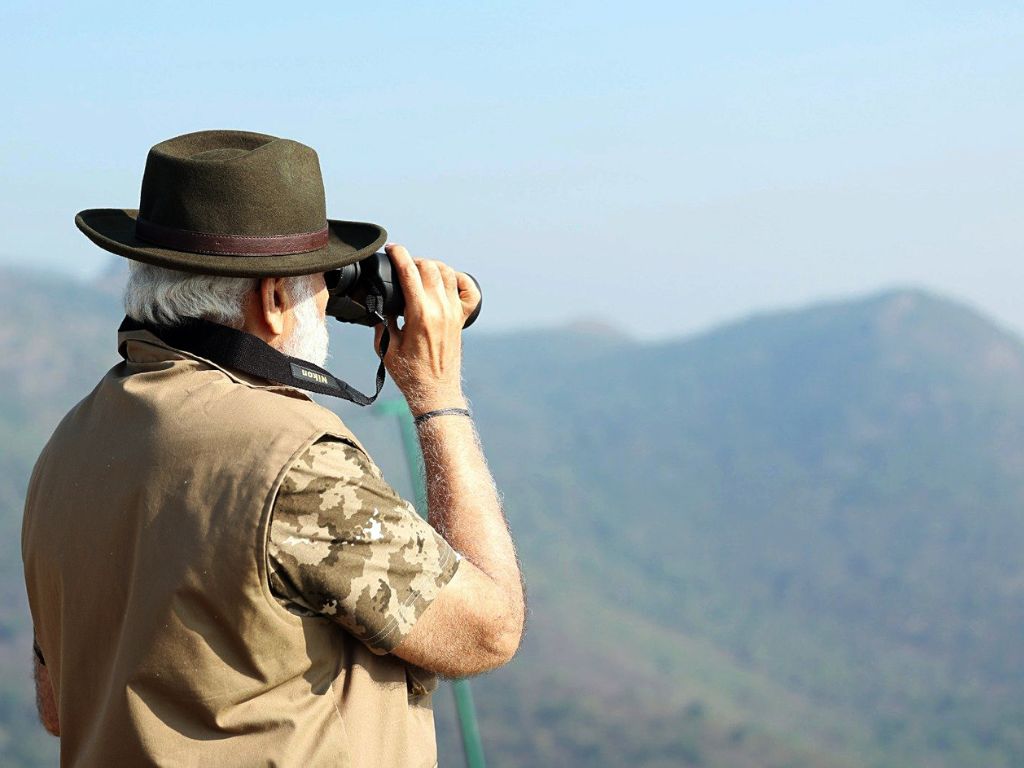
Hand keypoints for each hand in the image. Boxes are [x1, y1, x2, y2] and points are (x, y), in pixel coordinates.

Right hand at [374, 244, 480, 414]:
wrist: (435, 391)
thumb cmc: (410, 373)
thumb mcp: (388, 347)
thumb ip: (384, 322)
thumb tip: (382, 307)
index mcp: (420, 315)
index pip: (409, 272)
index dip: (399, 254)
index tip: (391, 248)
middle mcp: (440, 310)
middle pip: (430, 267)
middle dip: (414, 260)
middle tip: (403, 265)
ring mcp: (454, 313)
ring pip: (448, 273)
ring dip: (433, 266)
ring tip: (420, 271)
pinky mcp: (461, 319)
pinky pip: (468, 290)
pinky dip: (458, 280)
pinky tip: (447, 281)